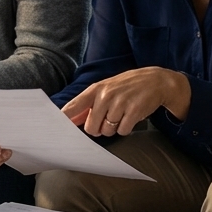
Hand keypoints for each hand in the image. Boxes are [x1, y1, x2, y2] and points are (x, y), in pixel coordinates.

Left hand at [61, 67, 189, 136]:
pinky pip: (123, 131)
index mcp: (96, 89)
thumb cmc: (126, 86)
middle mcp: (106, 95)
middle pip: (91, 127)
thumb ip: (88, 105)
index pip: (74, 106)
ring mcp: (120, 103)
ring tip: (122, 114)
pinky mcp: (134, 111)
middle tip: (108, 119)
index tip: (56, 129)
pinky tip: (131, 116)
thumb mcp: (106, 89)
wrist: (155, 81)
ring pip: (108, 131)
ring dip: (114, 128)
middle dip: (99, 128)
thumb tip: (70, 119)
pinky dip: (126, 128)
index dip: (65, 118)